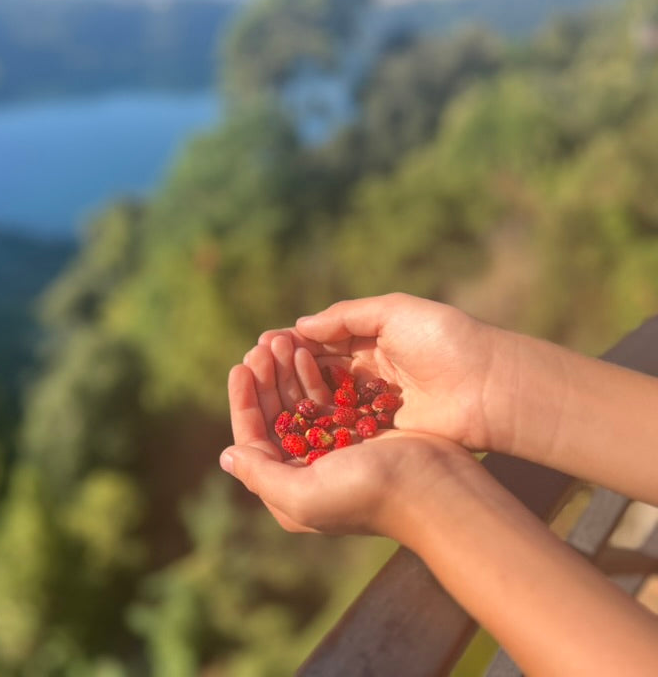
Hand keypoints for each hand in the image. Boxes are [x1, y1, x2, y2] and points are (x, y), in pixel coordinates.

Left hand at [224, 358, 476, 539]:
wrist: (437, 488)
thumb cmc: (368, 493)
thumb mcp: (304, 495)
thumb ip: (261, 476)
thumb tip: (227, 456)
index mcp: (290, 490)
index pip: (252, 438)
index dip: (243, 401)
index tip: (241, 366)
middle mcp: (308, 472)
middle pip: (275, 416)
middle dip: (266, 379)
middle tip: (263, 345)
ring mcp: (335, 450)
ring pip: (300, 403)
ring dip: (288, 371)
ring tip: (284, 340)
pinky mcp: (359, 431)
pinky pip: (327, 397)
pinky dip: (315, 375)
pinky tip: (309, 351)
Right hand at [259, 293, 511, 452]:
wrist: (489, 387)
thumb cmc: (446, 340)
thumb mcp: (395, 312)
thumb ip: (347, 316)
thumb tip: (300, 325)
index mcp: (374, 340)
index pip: (323, 342)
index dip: (292, 343)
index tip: (263, 346)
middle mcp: (369, 374)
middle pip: (318, 371)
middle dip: (287, 370)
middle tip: (255, 368)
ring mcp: (373, 406)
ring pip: (324, 401)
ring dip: (294, 395)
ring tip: (265, 391)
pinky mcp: (380, 434)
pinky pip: (340, 427)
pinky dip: (315, 422)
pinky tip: (289, 420)